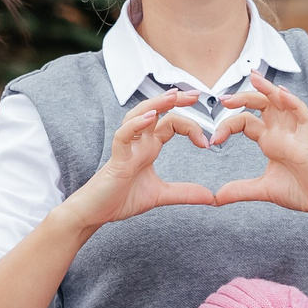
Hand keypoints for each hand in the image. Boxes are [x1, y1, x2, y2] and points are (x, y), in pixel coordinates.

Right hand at [66, 91, 215, 229]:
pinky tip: (149, 118)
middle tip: (195, 94)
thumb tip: (211, 197)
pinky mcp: (116, 159)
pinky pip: (123, 136)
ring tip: (173, 96)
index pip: (171, 123)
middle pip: (156, 111)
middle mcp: (138, 142)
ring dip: (155, 104)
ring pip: (139, 115)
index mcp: (149, 147)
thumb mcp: (160, 195)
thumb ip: (184, 193)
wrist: (96, 214)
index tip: (207, 143)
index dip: (191, 127)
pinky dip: (135, 125)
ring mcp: (127, 148)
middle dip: (175, 100)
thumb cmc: (120, 199)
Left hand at [213, 74, 307, 224]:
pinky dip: (294, 103)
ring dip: (268, 89)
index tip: (214, 140)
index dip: (228, 125)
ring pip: (282, 103)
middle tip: (225, 98)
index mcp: (269, 141)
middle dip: (244, 97)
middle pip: (261, 105)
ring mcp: (295, 134)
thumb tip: (216, 198)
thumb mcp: (262, 190)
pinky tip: (282, 94)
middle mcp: (281, 133)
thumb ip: (239, 190)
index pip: (246, 121)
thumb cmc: (300, 191)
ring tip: (254, 78)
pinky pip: (303, 116)